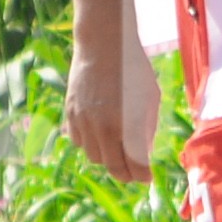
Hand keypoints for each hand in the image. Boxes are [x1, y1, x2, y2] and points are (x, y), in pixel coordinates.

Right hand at [63, 34, 150, 183]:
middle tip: (133, 172)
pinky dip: (90, 143)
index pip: (134, 167)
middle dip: (126, 173)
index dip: (142, 176)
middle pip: (113, 167)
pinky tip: (99, 134)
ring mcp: (84, 122)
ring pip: (94, 157)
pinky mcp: (70, 114)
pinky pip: (79, 142)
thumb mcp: (150, 99)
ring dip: (107, 158)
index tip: (147, 177)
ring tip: (117, 150)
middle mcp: (103, 129)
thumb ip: (146, 129)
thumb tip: (143, 154)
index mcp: (127, 126)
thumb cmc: (133, 69)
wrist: (103, 44)